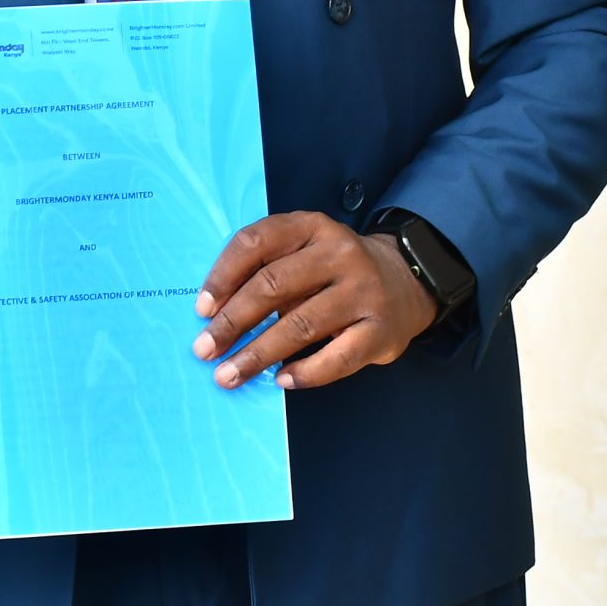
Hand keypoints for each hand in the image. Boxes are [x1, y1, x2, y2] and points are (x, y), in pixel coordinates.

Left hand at [190, 212, 438, 391]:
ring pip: (300, 326)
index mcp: (310, 226)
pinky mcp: (381, 330)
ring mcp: (363, 291)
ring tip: (229, 374)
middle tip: (204, 349)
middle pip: (273, 286)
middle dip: (232, 322)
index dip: (223, 276)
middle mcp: (338, 253)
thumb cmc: (333, 270)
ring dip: (258, 354)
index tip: (201, 309)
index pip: (256, 243)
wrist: (405, 281)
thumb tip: (215, 316)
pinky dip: (304, 373)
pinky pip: (337, 358)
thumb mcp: (303, 250)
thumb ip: (267, 270)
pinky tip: (280, 380)